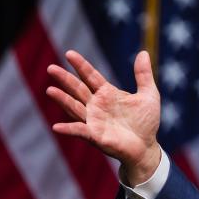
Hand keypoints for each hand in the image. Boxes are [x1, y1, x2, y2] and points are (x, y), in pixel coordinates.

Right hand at [46, 50, 161, 185]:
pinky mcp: (95, 136)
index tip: (69, 53)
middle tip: (51, 68)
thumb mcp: (148, 94)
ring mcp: (93, 120)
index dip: (81, 65)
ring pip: (74, 107)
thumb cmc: (146, 121)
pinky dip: (69, 129)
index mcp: (107, 93)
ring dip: (63, 100)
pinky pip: (80, 131)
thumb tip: (143, 52)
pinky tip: (57, 127)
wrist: (146, 146)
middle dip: (65, 79)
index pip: (90, 76)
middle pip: (78, 89)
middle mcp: (96, 105)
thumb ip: (143, 75)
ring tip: (50, 90)